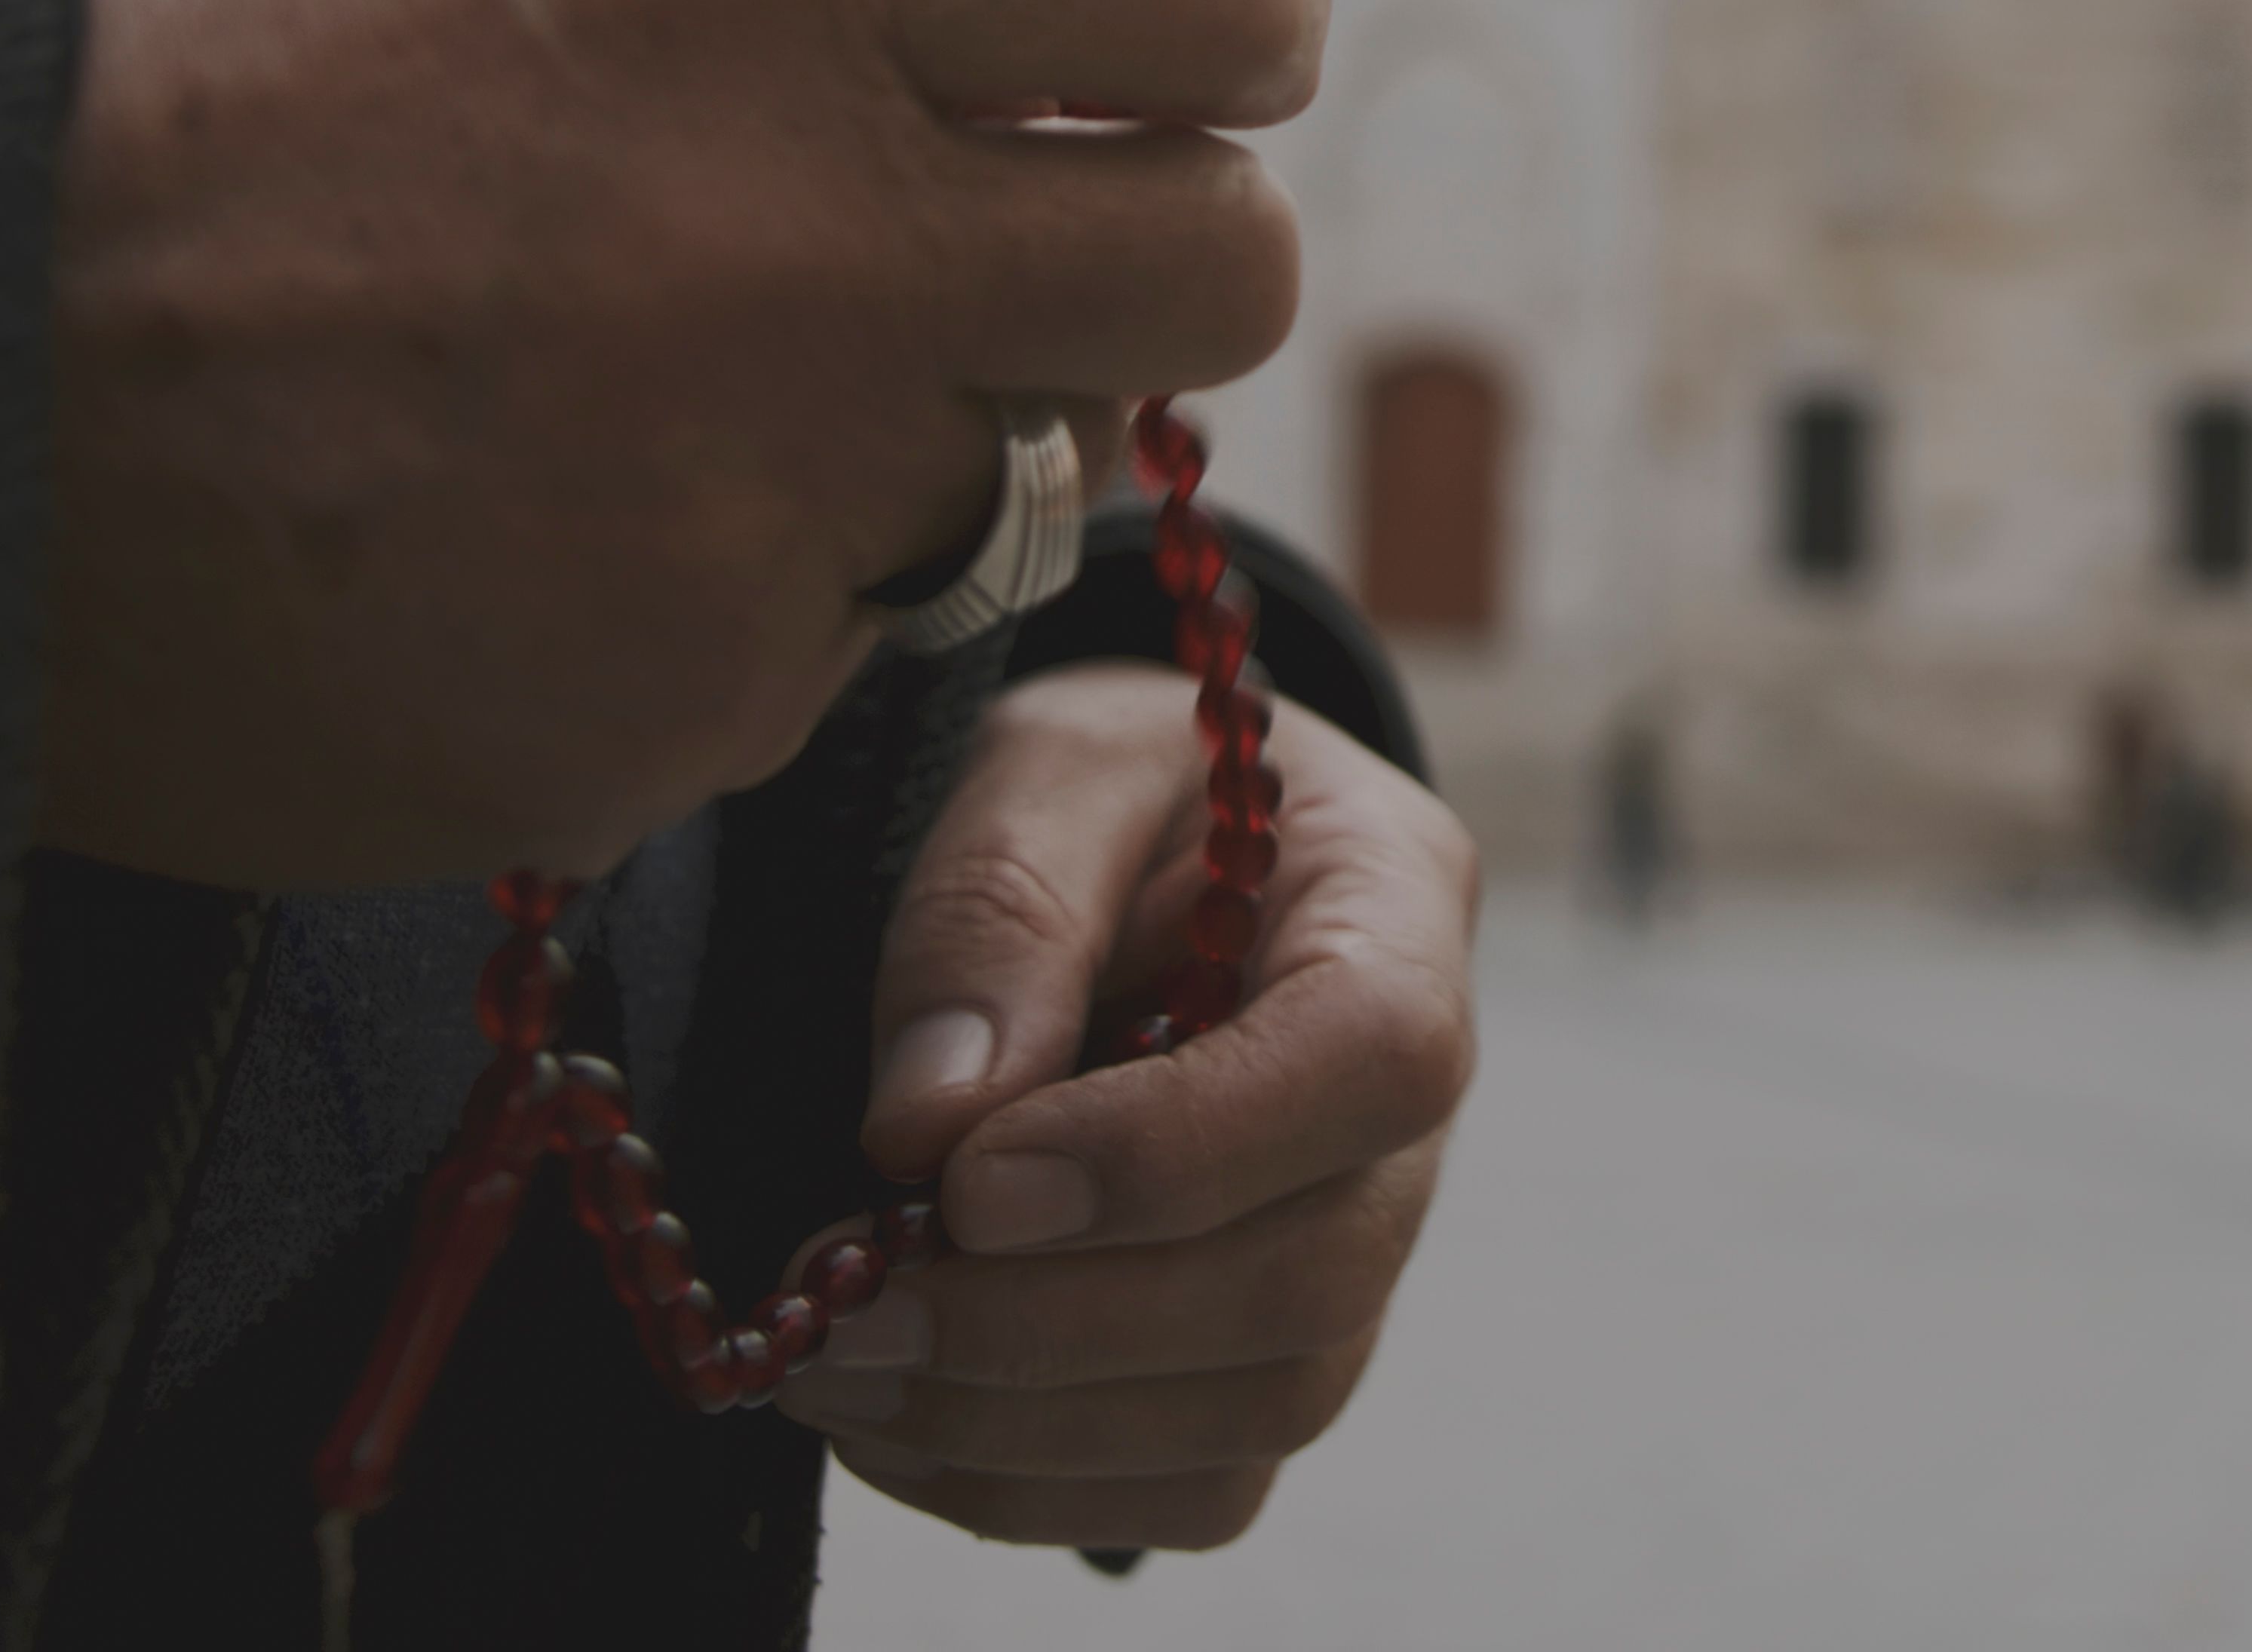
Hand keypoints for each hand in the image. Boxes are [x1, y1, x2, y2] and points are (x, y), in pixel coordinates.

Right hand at [38, 0, 1323, 887]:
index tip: (1144, 60)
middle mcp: (815, 223)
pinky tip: (522, 529)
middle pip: (1230, 264)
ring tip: (633, 384)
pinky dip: (718, 599)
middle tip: (972, 244)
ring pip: (1016, 472)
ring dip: (891, 432)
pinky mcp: (685, 708)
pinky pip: (827, 649)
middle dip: (1132, 250)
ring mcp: (760, 494)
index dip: (1213, 24)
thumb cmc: (210, 76)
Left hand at [780, 663, 1481, 1552]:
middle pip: (1312, 1275)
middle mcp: (1410, 1110)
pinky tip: (896, 1422)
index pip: (1367, 1059)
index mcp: (1396, 910)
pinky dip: (1033, 1484)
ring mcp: (1359, 1249)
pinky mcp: (1276, 1356)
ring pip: (1259, 1407)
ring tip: (841, 1364)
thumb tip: (930, 1130)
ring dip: (1029, 1422)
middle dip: (1063, 1322)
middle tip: (858, 1306)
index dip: (1182, 1149)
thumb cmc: (1109, 794)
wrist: (1135, 856)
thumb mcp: (1045, 766)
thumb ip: (997, 911)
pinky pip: (1198, 1484)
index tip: (973, 1183)